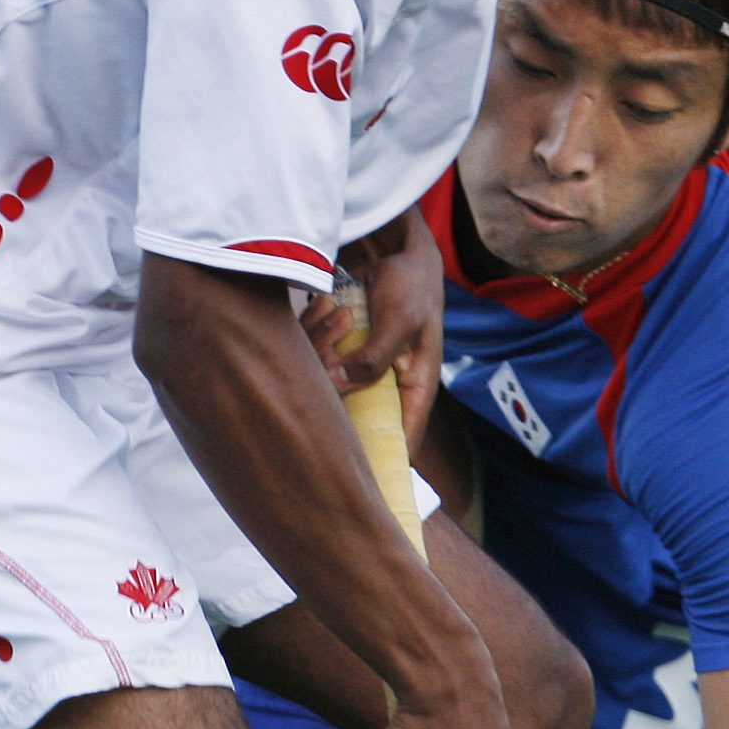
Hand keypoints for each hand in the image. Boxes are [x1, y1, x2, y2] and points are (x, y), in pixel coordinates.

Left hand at [304, 209, 445, 451]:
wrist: (392, 246)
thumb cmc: (409, 283)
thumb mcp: (399, 320)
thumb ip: (372, 357)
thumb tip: (338, 387)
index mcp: (413, 390)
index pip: (401, 442)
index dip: (381, 464)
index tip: (355, 482)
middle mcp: (386, 388)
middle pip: (357, 424)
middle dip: (335, 409)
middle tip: (318, 393)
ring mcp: (361, 373)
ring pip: (330, 393)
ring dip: (321, 359)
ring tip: (332, 317)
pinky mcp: (340, 356)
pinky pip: (318, 364)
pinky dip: (315, 341)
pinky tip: (325, 310)